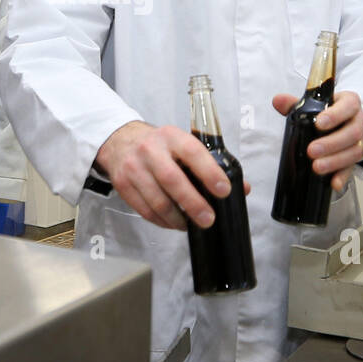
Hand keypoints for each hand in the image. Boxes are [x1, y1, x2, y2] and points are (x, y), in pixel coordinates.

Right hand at [96, 121, 248, 230]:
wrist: (121, 141)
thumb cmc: (160, 146)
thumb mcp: (183, 144)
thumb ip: (211, 164)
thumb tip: (242, 188)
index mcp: (171, 136)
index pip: (193, 152)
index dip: (209, 173)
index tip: (223, 190)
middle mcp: (150, 150)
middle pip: (172, 180)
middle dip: (193, 203)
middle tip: (208, 219)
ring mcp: (134, 167)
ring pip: (157, 200)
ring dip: (176, 218)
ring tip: (190, 225)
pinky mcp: (123, 184)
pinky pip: (144, 210)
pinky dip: (161, 221)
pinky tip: (173, 223)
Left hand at [271, 90, 362, 193]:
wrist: (346, 122)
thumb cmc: (329, 112)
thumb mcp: (314, 105)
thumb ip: (296, 103)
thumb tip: (277, 101)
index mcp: (350, 103)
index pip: (348, 106)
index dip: (335, 115)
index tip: (319, 123)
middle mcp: (358, 122)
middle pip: (352, 133)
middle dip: (331, 143)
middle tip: (312, 150)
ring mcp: (360, 141)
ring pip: (355, 151)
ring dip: (335, 161)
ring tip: (317, 167)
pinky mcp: (356, 158)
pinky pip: (352, 168)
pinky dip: (343, 176)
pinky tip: (333, 183)